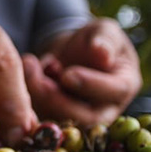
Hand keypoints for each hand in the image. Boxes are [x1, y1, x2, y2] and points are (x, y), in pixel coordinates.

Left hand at [22, 18, 140, 125]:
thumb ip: (105, 40)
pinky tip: (25, 74)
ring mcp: (82, 118)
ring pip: (60, 121)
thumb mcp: (103, 30)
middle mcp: (107, 109)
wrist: (74, 51)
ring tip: (29, 67)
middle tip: (36, 76)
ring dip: (39, 97)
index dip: (90, 85)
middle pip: (86, 118)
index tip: (67, 73)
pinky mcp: (59, 120)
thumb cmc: (95, 39)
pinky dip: (30, 98)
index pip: (114, 92)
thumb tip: (102, 54)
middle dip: (57, 99)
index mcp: (125, 85)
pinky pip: (43, 119)